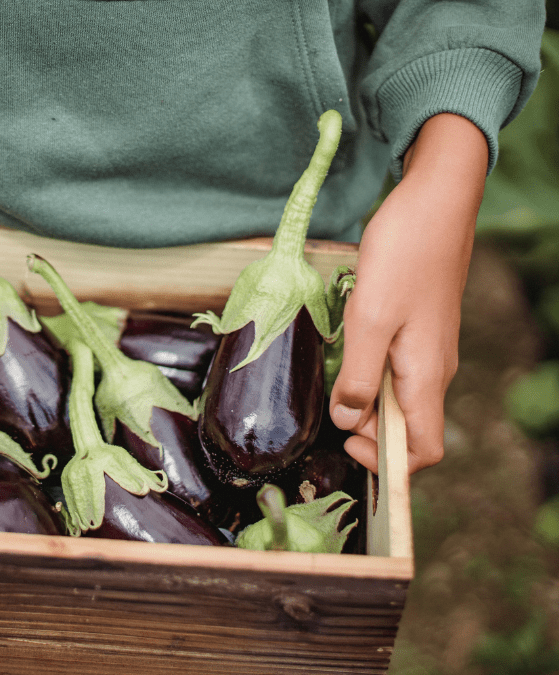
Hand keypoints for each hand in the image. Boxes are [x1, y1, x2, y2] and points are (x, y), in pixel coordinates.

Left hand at [329, 113, 487, 472]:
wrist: (435, 202)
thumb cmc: (405, 254)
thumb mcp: (370, 318)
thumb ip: (357, 375)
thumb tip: (347, 421)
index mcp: (425, 376)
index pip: (424, 450)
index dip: (387, 462)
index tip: (346, 443)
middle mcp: (432, 371)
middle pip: (404, 427)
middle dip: (366, 428)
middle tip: (327, 403)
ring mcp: (426, 350)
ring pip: (395, 397)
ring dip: (362, 398)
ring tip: (332, 372)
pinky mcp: (416, 329)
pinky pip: (392, 368)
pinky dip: (367, 372)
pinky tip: (344, 348)